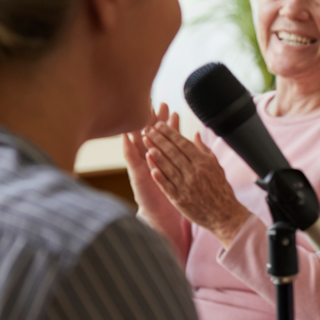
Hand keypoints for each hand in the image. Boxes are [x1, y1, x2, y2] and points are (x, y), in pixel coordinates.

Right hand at [123, 104, 185, 241]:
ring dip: (136, 128)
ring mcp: (143, 167)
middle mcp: (151, 160)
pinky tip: (125, 138)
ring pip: (138, 144)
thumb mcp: (183, 173)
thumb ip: (187, 154)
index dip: (167, 123)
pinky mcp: (137, 177)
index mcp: (164, 159)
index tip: (168, 107)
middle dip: (150, 120)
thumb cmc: (175, 194)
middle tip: (149, 104)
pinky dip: (128, 149)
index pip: (166, 137)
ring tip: (137, 111)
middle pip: (150, 136)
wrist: (164, 216)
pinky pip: (132, 161)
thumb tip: (195, 137)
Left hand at [142, 120, 251, 246]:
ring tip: (146, 142)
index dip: (170, 133)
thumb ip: (204, 150)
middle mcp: (194, 173)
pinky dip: (158, 175)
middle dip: (159, 139)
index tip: (159, 125)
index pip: (183, 144)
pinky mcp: (179, 199)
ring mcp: (186, 186)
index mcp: (204, 163)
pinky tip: (150, 165)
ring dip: (156, 154)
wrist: (224, 215)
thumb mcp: (217, 167)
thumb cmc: (221, 190)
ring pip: (167, 166)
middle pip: (173, 152)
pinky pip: (166, 184)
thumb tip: (195, 134)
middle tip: (148, 130)